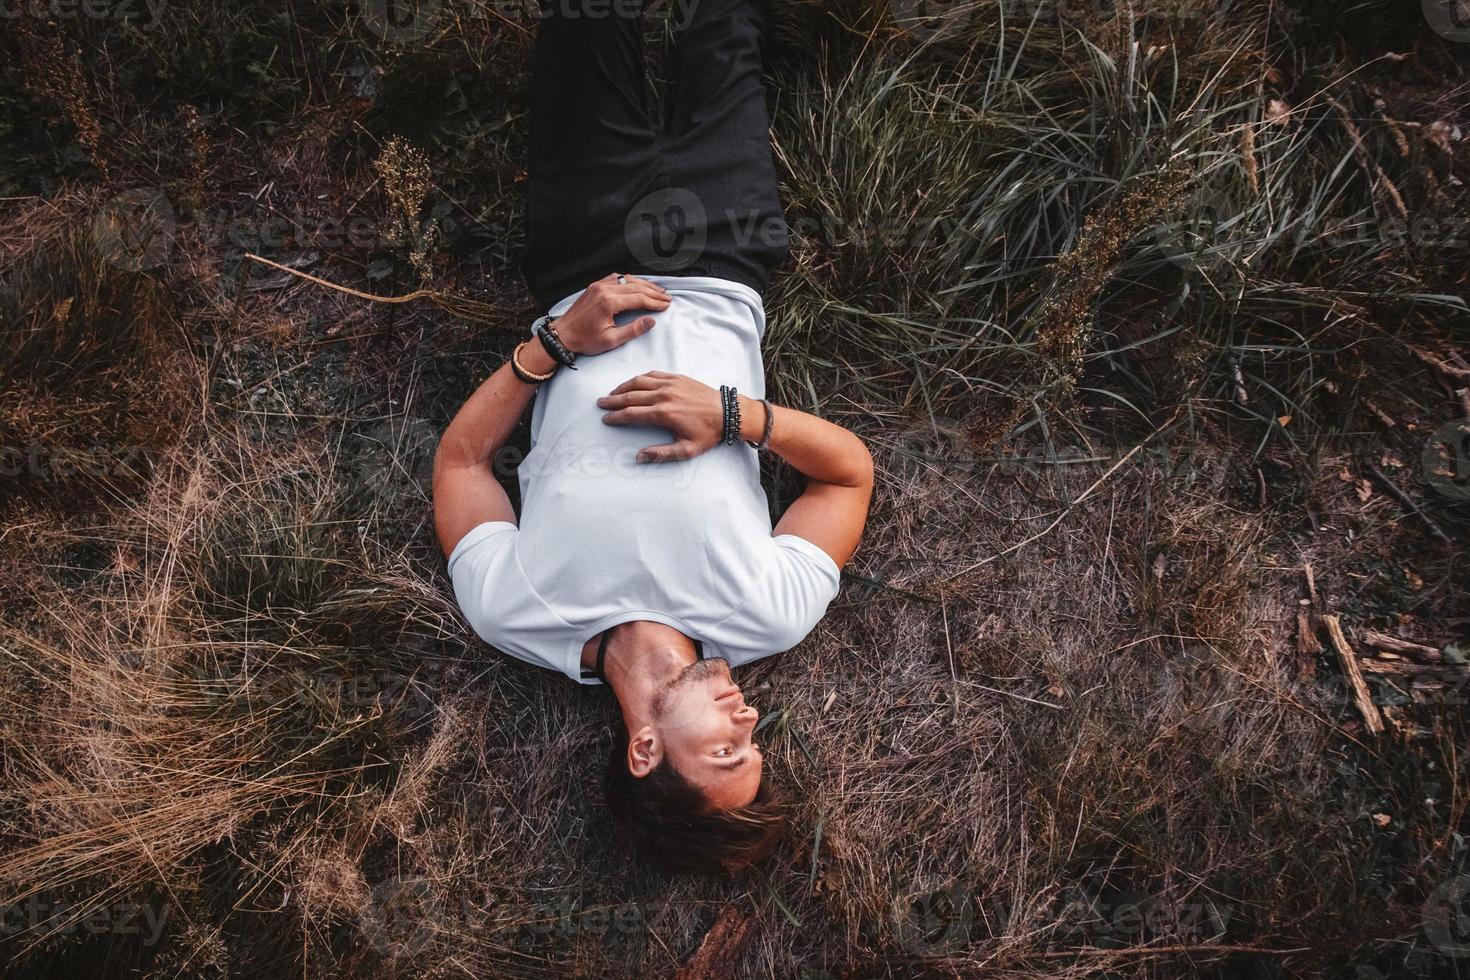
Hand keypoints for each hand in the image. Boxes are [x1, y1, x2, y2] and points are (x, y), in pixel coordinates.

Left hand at [552, 273, 670, 355]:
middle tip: (666, 297)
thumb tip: (651, 321)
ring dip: (644, 284)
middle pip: (636, 286)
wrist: (562, 335)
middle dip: (653, 292)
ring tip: (657, 290)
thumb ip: (633, 330)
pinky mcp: (595, 286)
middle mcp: (604, 289)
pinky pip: (616, 278)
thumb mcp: (611, 340)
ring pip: (627, 279)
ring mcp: (598, 285)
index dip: (655, 302)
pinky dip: (630, 280)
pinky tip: (637, 284)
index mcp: (608, 302)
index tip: (666, 305)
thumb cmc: (584, 340)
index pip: (639, 298)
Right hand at [596, 371, 724, 462]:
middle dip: (613, 400)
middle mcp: (664, 395)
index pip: (632, 414)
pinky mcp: (677, 377)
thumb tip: (639, 457)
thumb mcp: (686, 449)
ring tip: (612, 393)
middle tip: (600, 403)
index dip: (616, 417)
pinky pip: (653, 375)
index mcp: (664, 413)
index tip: (606, 419)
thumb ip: (661, 453)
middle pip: (630, 396)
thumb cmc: (708, 432)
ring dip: (623, 387)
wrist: (728, 412)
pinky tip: (633, 383)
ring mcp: (670, 384)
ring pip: (639, 382)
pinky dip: (639, 378)